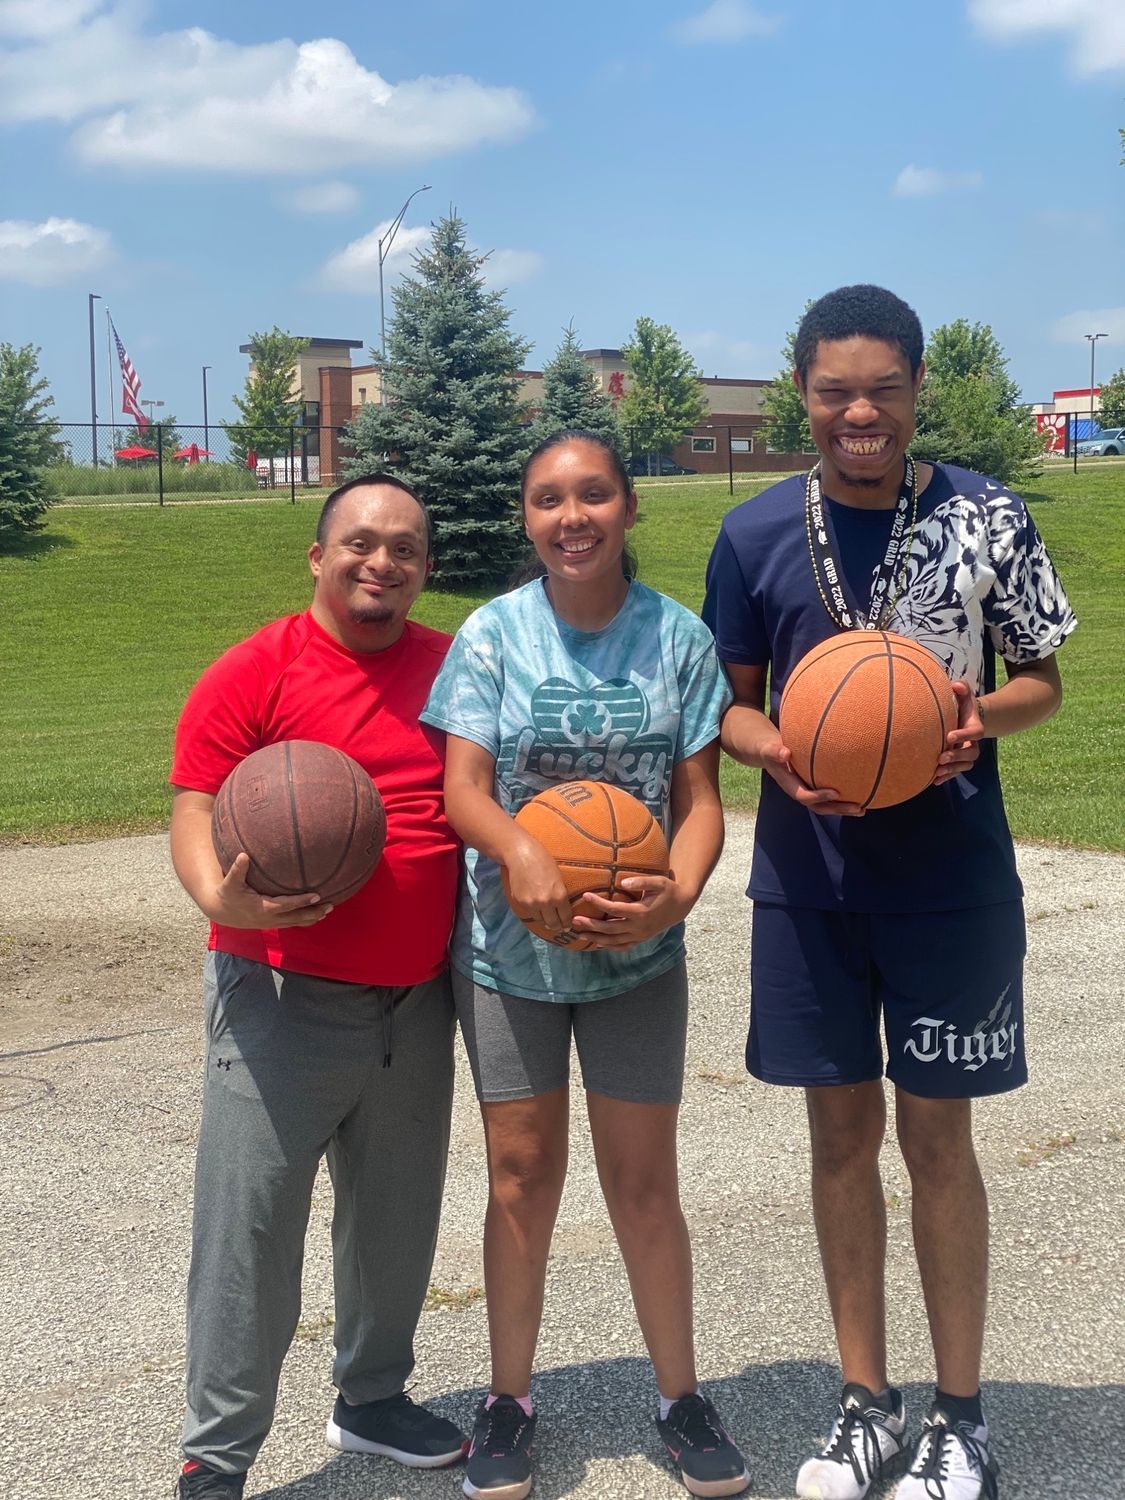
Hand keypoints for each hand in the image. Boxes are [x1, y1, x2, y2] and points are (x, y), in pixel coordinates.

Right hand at [206, 853, 331, 928]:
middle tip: (330, 906)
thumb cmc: (227, 894)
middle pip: (297, 917)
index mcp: (263, 908)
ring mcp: (272, 923)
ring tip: (328, 911)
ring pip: (296, 922)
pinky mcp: (272, 923)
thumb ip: (237, 870)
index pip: (287, 905)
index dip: (302, 901)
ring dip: (312, 917)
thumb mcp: (230, 882)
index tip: (317, 895)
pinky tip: (316, 914)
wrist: (221, 912)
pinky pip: (292, 923)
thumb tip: (243, 855)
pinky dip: (304, 920)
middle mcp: (270, 918)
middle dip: (314, 912)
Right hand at [502, 835, 572, 937]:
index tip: (567, 926)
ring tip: (548, 920)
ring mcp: (532, 904)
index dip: (567, 923)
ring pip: (541, 921)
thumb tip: (563, 908)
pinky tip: (537, 910)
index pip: (565, 917)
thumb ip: (560, 895)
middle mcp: (546, 903)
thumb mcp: (558, 878)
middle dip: (557, 927)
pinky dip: (535, 913)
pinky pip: (530, 913)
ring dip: (545, 921)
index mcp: (559, 895)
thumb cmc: (543, 861)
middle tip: (559, 928)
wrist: (521, 854)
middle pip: (553, 924)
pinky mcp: (521, 902)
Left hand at [570, 873, 691, 949]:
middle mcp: (639, 927)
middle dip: (591, 925)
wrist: (681, 906)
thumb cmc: (668, 890)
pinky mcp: (641, 939)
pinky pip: (622, 947)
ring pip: (614, 941)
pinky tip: (597, 944)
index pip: (614, 909)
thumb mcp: (659, 882)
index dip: (599, 903)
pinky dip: (609, 947)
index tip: (585, 895)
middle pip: (610, 929)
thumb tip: (623, 881)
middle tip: (574, 920)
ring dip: (595, 938)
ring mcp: (639, 936)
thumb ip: (641, 881)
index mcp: (641, 912)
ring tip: (578, 934)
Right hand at [759, 727, 864, 816]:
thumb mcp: (770, 750)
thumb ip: (776, 752)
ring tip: (862, 809)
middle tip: (858, 808)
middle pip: (820, 807)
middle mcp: (800, 792)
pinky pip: (829, 798)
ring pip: (826, 806)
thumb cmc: (772, 750)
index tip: (836, 792)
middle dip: (838, 809)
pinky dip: (843, 800)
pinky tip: (859, 795)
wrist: (771, 754)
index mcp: (790, 786)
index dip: (820, 796)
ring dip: (843, 809)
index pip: (805, 796)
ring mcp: (808, 792)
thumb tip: (786, 753)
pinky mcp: (814, 788)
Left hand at [933, 681, 983, 785]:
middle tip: (940, 757)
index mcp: (975, 727)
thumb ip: (962, 688)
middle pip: (971, 754)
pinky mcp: (958, 762)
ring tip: (936, 772)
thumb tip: (955, 685)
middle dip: (956, 756)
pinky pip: (956, 772)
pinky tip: (934, 781)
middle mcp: (973, 743)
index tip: (949, 735)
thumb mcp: (964, 694)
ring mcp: (966, 753)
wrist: (965, 718)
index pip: (974, 733)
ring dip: (951, 770)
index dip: (964, 735)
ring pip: (965, 766)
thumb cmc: (962, 705)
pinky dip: (946, 777)